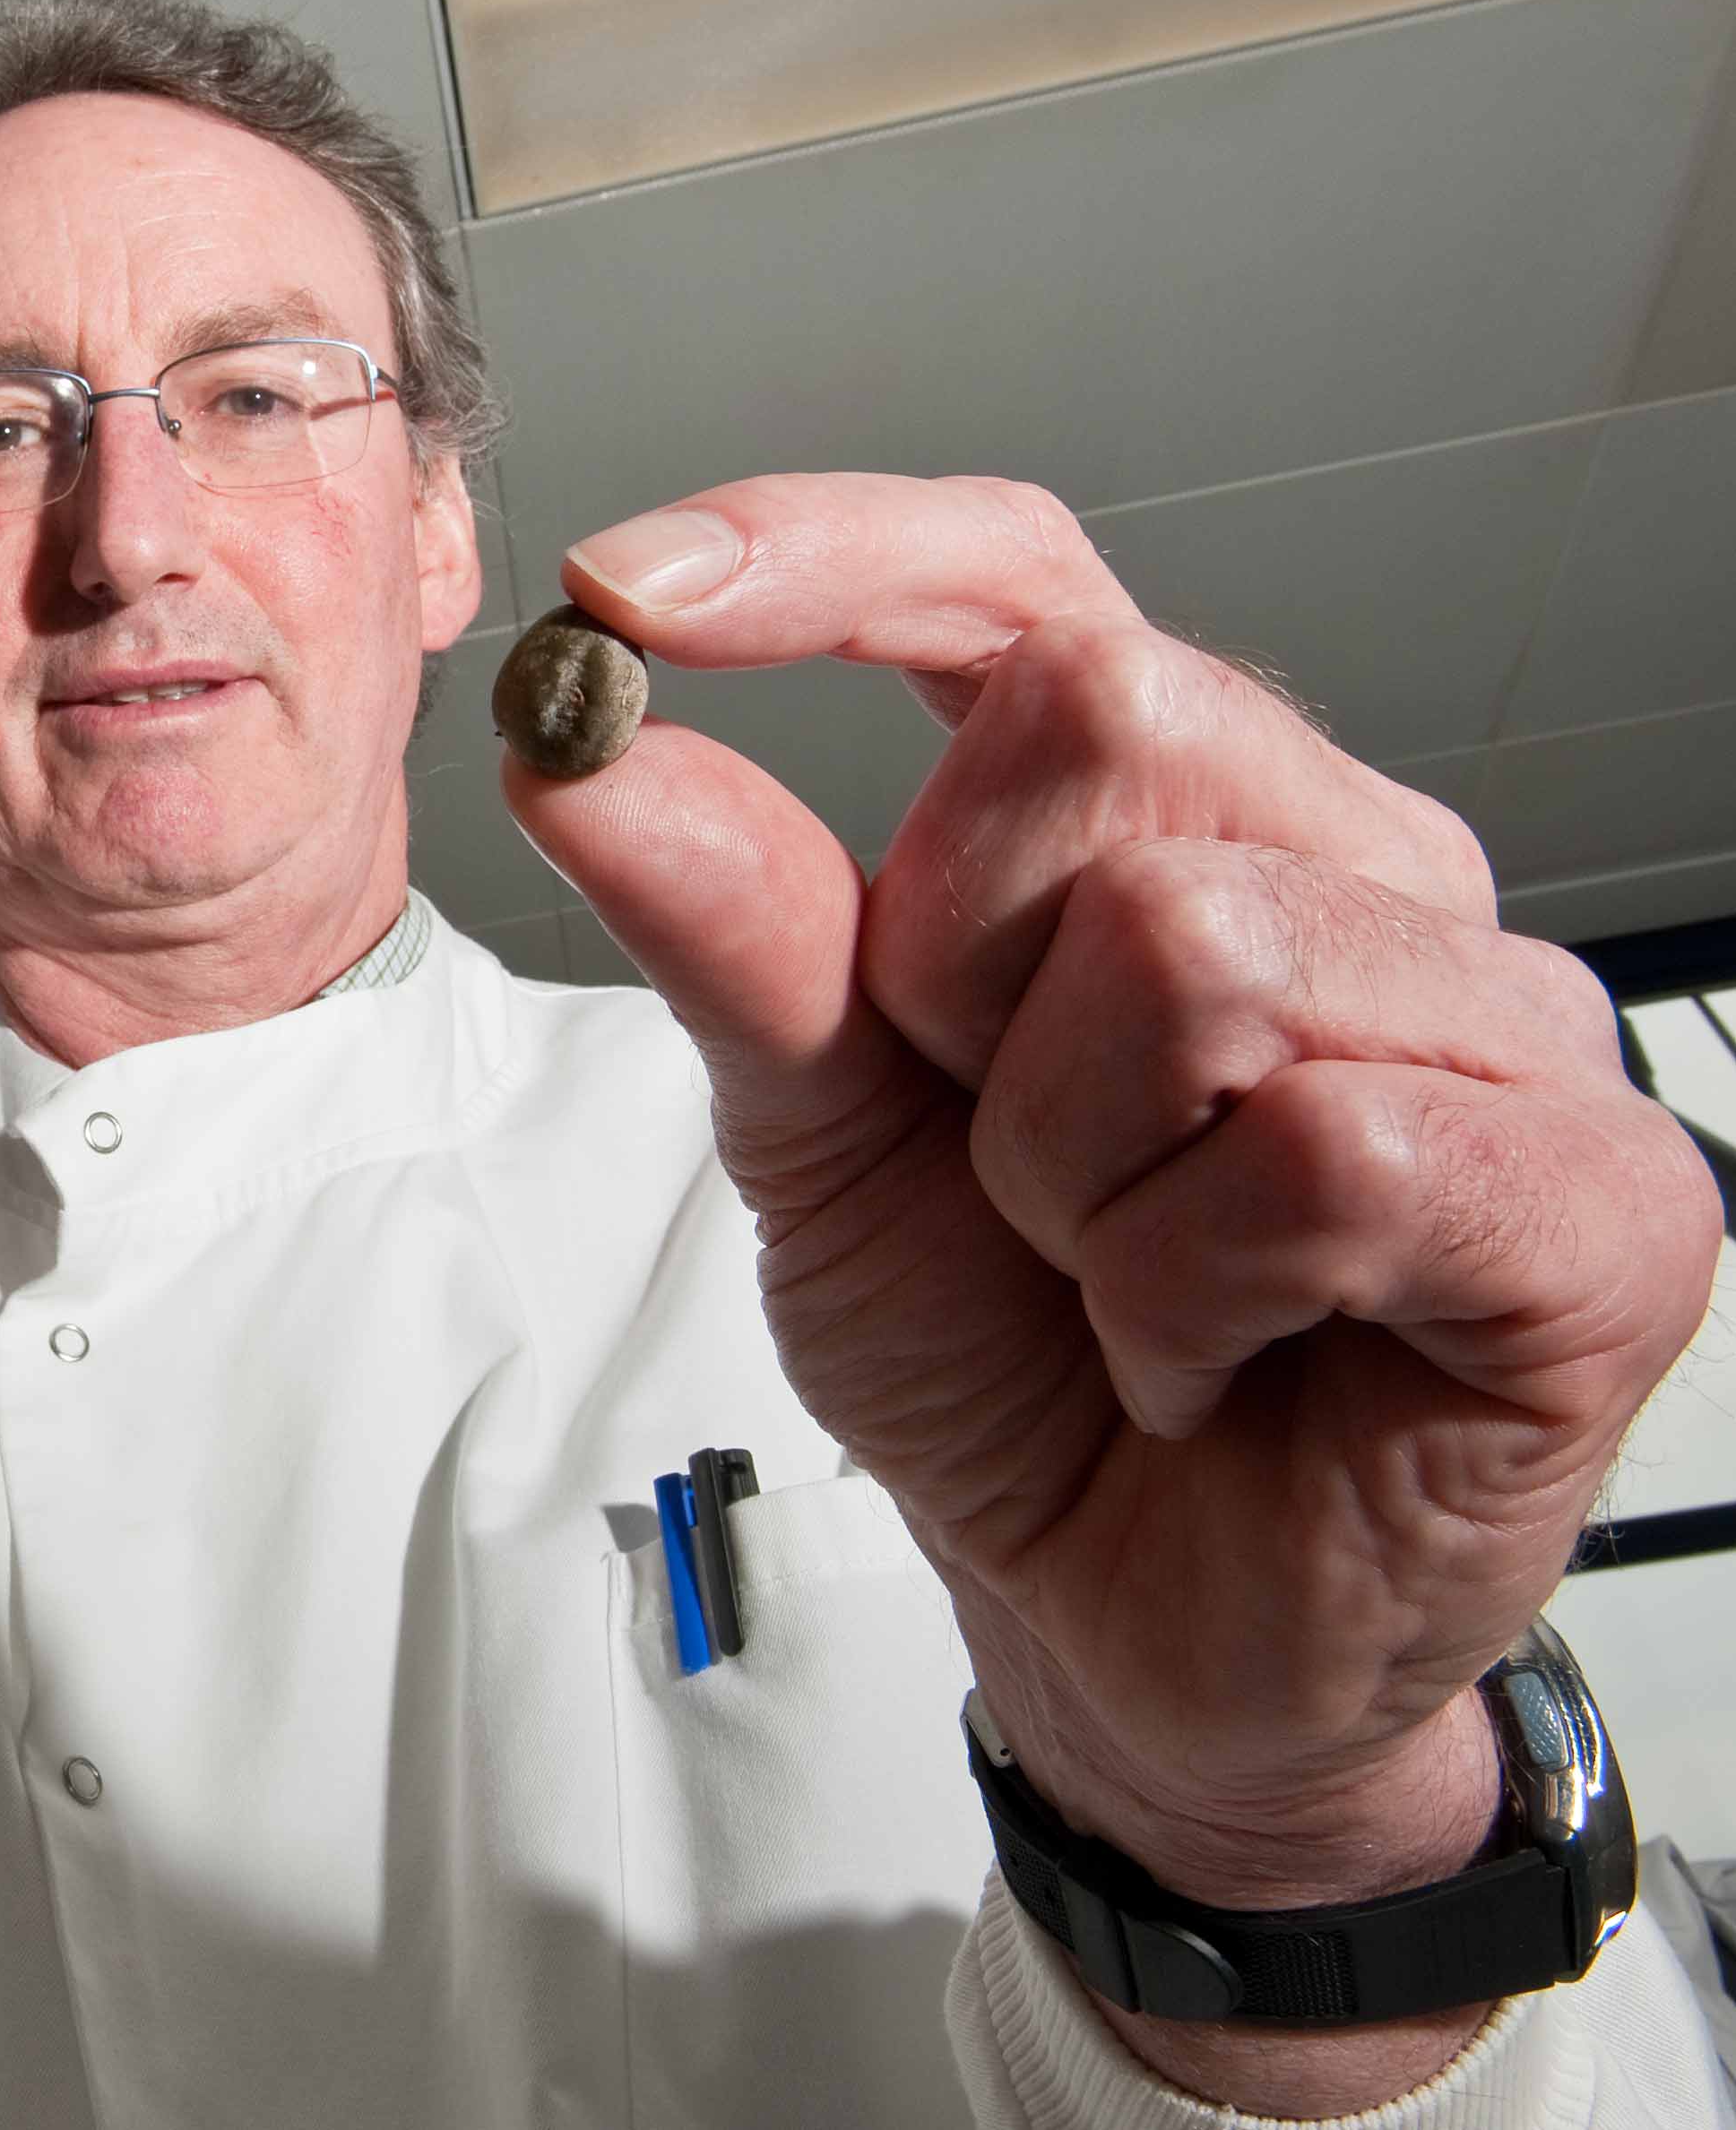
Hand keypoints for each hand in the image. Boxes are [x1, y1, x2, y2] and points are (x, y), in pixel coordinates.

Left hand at [505, 476, 1717, 2109]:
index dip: (829, 554)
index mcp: (1174, 809)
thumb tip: (585, 747)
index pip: (1022, 581)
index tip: (624, 594)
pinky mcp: (1597, 1196)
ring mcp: (1501, 1014)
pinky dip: (1185, 1292)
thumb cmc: (1005, 1359)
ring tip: (1118, 1277)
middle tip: (1001, 1155)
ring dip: (1065, 1169)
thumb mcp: (818, 1138)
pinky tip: (1209, 1359)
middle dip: (957, 966)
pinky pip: (1318, 1146)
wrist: (1128, 1628)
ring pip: (1192, 941)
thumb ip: (732, 934)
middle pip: (1099, 716)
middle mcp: (1355, 861)